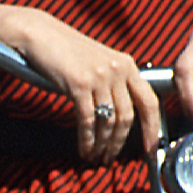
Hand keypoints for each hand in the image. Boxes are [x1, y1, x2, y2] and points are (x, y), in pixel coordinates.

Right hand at [10, 10, 157, 163]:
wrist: (39, 34)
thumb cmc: (66, 52)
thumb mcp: (100, 63)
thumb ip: (115, 84)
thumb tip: (121, 119)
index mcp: (127, 64)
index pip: (149, 101)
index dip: (152, 128)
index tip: (150, 148)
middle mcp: (118, 69)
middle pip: (127, 117)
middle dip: (119, 143)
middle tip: (110, 158)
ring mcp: (100, 76)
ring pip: (109, 121)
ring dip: (102, 145)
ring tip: (95, 157)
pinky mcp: (79, 83)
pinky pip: (88, 120)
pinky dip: (87, 140)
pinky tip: (84, 149)